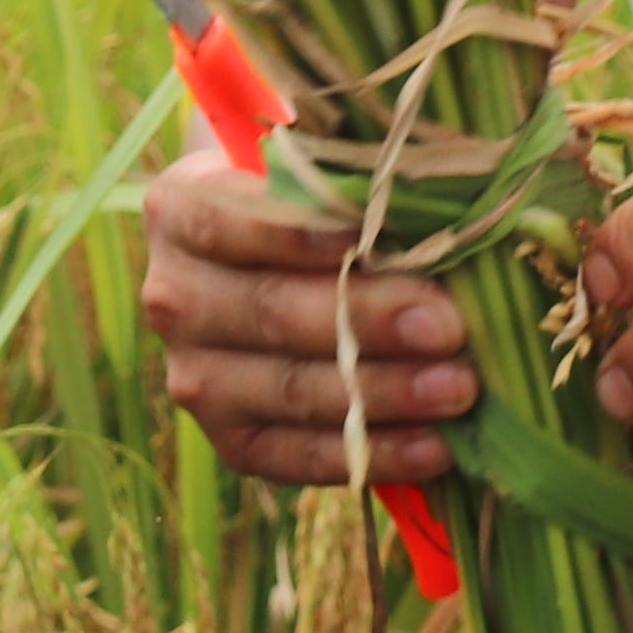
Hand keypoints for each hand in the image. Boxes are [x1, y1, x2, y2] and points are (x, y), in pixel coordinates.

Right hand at [139, 139, 478, 485]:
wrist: (280, 272)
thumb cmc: (318, 206)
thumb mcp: (318, 175)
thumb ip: (353, 185)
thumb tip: (424, 207)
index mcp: (179, 212)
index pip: (230, 222)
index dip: (300, 233)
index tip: (371, 238)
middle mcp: (174, 297)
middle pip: (270, 310)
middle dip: (367, 321)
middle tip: (448, 326)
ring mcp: (195, 377)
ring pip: (290, 389)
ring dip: (384, 393)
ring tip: (458, 388)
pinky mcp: (231, 442)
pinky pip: (299, 457)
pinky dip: (372, 454)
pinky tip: (434, 447)